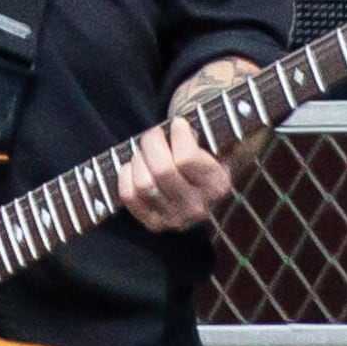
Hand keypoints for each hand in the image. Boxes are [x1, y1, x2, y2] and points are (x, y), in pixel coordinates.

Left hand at [117, 115, 233, 232]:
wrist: (203, 194)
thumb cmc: (207, 161)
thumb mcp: (219, 146)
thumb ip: (211, 131)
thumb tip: (183, 121)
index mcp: (217, 186)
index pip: (187, 158)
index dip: (177, 134)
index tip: (177, 124)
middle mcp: (198, 207)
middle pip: (162, 170)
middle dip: (153, 142)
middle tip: (154, 133)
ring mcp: (174, 219)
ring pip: (144, 183)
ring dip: (139, 160)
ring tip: (145, 152)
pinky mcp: (154, 224)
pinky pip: (129, 196)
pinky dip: (127, 176)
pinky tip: (135, 166)